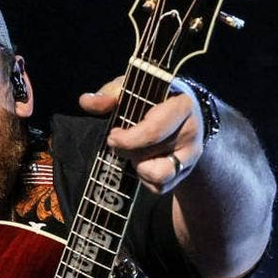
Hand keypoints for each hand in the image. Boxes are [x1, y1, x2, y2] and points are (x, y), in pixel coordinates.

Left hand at [79, 76, 204, 193]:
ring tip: (136, 153)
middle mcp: (191, 132)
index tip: (113, 135)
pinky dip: (145, 179)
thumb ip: (109, 94)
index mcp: (181, 106)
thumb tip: (86, 102)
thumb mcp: (132, 89)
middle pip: (149, 154)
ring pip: (158, 175)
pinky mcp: (185, 172)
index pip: (153, 131)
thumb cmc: (152, 99)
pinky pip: (159, 188)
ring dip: (139, 167)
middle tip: (119, 141)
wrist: (182, 114)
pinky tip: (144, 162)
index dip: (127, 139)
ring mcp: (191, 155)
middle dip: (127, 150)